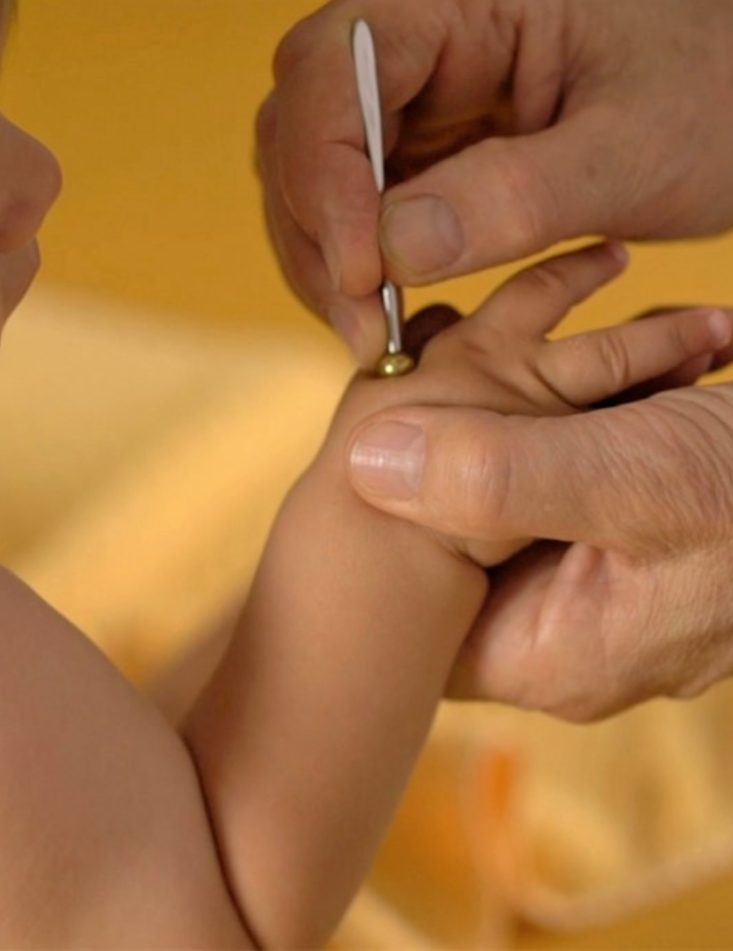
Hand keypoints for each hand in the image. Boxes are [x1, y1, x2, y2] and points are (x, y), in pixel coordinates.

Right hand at [259, 0, 732, 362]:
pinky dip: (350, 266)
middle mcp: (412, 37)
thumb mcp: (635, 149)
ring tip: (374, 331)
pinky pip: (345, 207)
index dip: (327, 179)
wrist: (729, 97)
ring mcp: (404, 97)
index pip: (335, 72)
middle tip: (364, 327)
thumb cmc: (710, 93)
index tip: (364, 277)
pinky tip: (383, 309)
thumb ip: (518, 194)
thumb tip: (396, 251)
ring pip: (307, 176)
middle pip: (300, 129)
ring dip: (326, 261)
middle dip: (319, 235)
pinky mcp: (410, 148)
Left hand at [347, 363, 732, 720]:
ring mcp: (594, 580)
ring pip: (493, 504)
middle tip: (407, 377)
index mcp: (553, 652)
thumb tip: (366, 464)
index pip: (417, 627)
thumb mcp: (641, 478)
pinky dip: (533, 414)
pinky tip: (535, 354)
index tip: (357, 452)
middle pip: (449, 557)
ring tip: (461, 346)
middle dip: (425, 466)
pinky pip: (544, 474)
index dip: (376, 548)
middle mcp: (566, 630)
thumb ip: (504, 478)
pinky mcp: (619, 529)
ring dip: (480, 426)